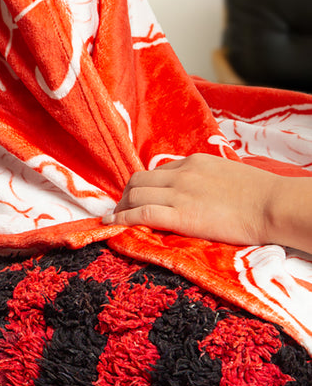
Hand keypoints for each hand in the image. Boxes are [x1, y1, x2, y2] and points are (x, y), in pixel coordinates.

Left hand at [102, 153, 277, 246]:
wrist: (272, 204)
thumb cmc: (260, 194)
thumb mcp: (226, 174)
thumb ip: (206, 179)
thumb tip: (198, 190)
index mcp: (194, 162)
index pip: (158, 171)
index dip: (144, 185)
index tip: (138, 196)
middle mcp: (182, 173)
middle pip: (140, 179)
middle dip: (127, 194)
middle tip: (122, 209)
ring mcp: (180, 193)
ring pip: (136, 194)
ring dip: (121, 207)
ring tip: (115, 218)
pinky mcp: (182, 215)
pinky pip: (142, 214)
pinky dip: (122, 218)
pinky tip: (112, 224)